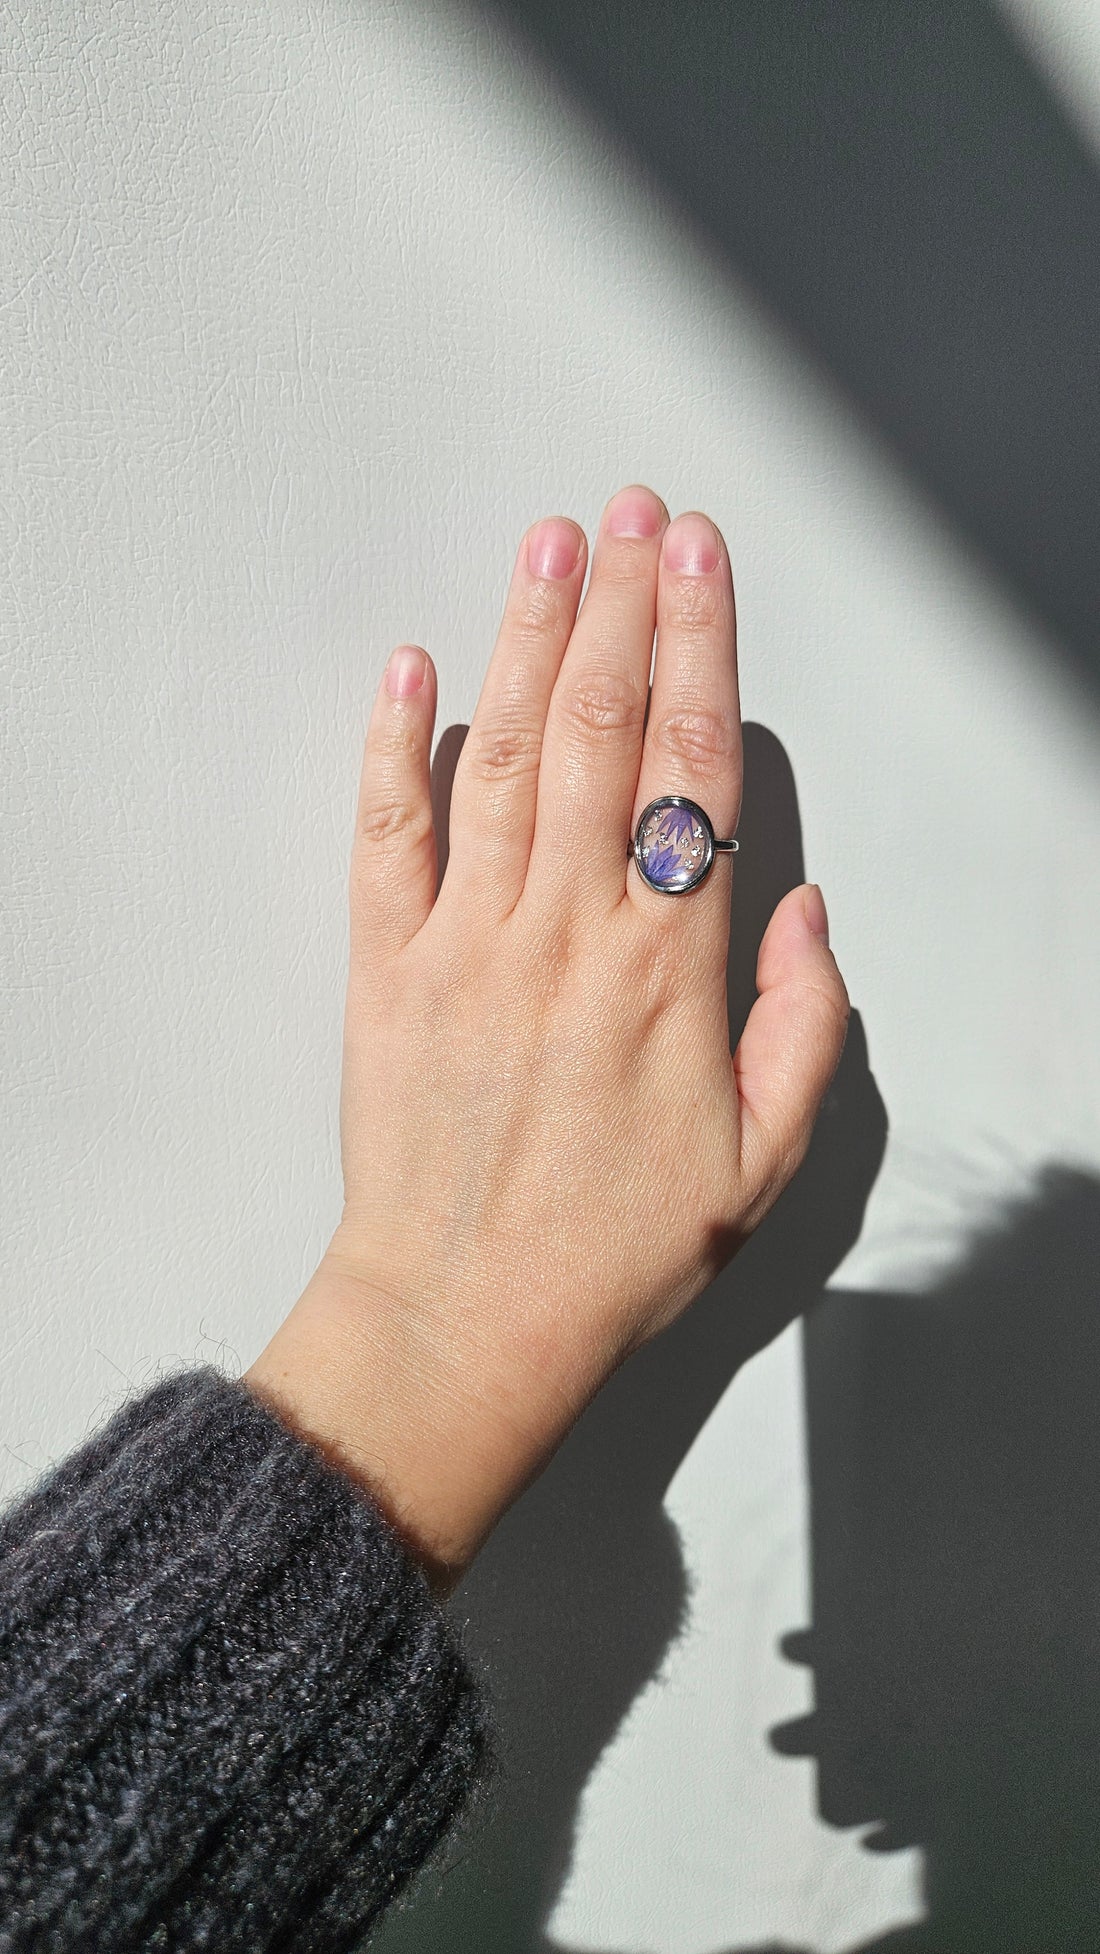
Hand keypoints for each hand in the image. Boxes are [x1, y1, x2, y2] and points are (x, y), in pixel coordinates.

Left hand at [245, 487, 847, 1595]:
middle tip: (631, 510)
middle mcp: (568, 933)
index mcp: (666, 972)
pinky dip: (391, 748)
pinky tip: (409, 668)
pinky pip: (385, 838)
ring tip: (550, 544)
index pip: (694, 772)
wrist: (462, 1323)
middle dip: (622, 607)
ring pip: (504, 759)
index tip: (702, 559)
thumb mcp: (761, 1161)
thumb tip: (805, 911)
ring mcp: (468, 942)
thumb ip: (802, 1028)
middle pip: (602, 734)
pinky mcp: (384, 969)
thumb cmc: (613, 1251)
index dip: (703, 649)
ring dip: (529, 642)